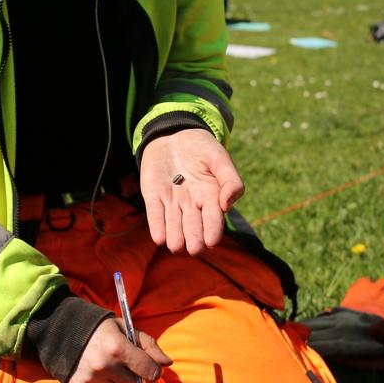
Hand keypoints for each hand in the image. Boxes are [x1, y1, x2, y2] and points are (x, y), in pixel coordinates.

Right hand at [65, 318, 171, 382]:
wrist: (64, 329)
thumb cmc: (102, 328)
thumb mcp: (127, 328)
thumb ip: (149, 345)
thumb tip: (167, 364)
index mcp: (119, 348)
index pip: (149, 372)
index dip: (154, 370)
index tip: (151, 366)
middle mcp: (105, 366)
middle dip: (135, 374)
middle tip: (126, 361)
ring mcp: (91, 378)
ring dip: (118, 378)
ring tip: (108, 361)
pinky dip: (103, 382)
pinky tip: (95, 367)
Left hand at [140, 129, 244, 255]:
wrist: (173, 134)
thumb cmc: (201, 148)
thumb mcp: (219, 158)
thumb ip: (230, 180)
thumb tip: (228, 205)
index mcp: (211, 197)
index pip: (213, 218)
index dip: (212, 230)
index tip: (211, 241)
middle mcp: (192, 205)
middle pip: (193, 226)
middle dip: (194, 238)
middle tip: (194, 249)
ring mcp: (172, 202)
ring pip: (174, 224)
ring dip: (175, 236)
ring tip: (176, 246)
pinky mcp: (153, 197)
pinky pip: (155, 214)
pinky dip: (157, 226)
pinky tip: (159, 238)